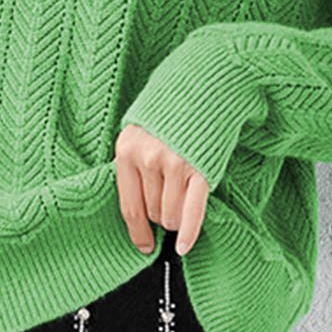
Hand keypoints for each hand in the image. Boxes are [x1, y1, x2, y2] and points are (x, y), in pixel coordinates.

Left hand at [114, 123, 208, 256]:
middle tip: (172, 202)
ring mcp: (174, 164)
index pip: (129, 206)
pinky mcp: (201, 169)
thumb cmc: (170, 111)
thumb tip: (140, 212)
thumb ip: (135, 165)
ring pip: (171, 216)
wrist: (205, 85)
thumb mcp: (140, 133)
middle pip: (154, 213)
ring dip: (177, 218)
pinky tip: (184, 246)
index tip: (144, 246)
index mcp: (126, 150)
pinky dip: (189, 233)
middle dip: (162, 216)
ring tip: (184, 199)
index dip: (137, 232)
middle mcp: (148, 159)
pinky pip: (193, 213)